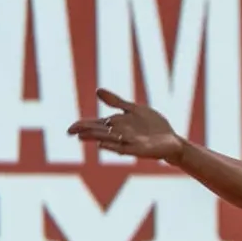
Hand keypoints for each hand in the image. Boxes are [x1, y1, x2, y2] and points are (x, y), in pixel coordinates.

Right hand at [66, 89, 184, 161]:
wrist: (172, 140)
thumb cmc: (154, 126)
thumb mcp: (135, 109)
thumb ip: (117, 102)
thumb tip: (97, 91)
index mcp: (117, 125)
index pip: (96, 125)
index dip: (83, 126)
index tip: (70, 129)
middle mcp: (120, 134)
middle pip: (99, 132)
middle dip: (86, 131)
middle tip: (70, 132)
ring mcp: (128, 142)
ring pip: (108, 140)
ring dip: (96, 137)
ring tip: (82, 137)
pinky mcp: (139, 149)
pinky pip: (123, 148)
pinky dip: (112, 146)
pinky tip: (101, 144)